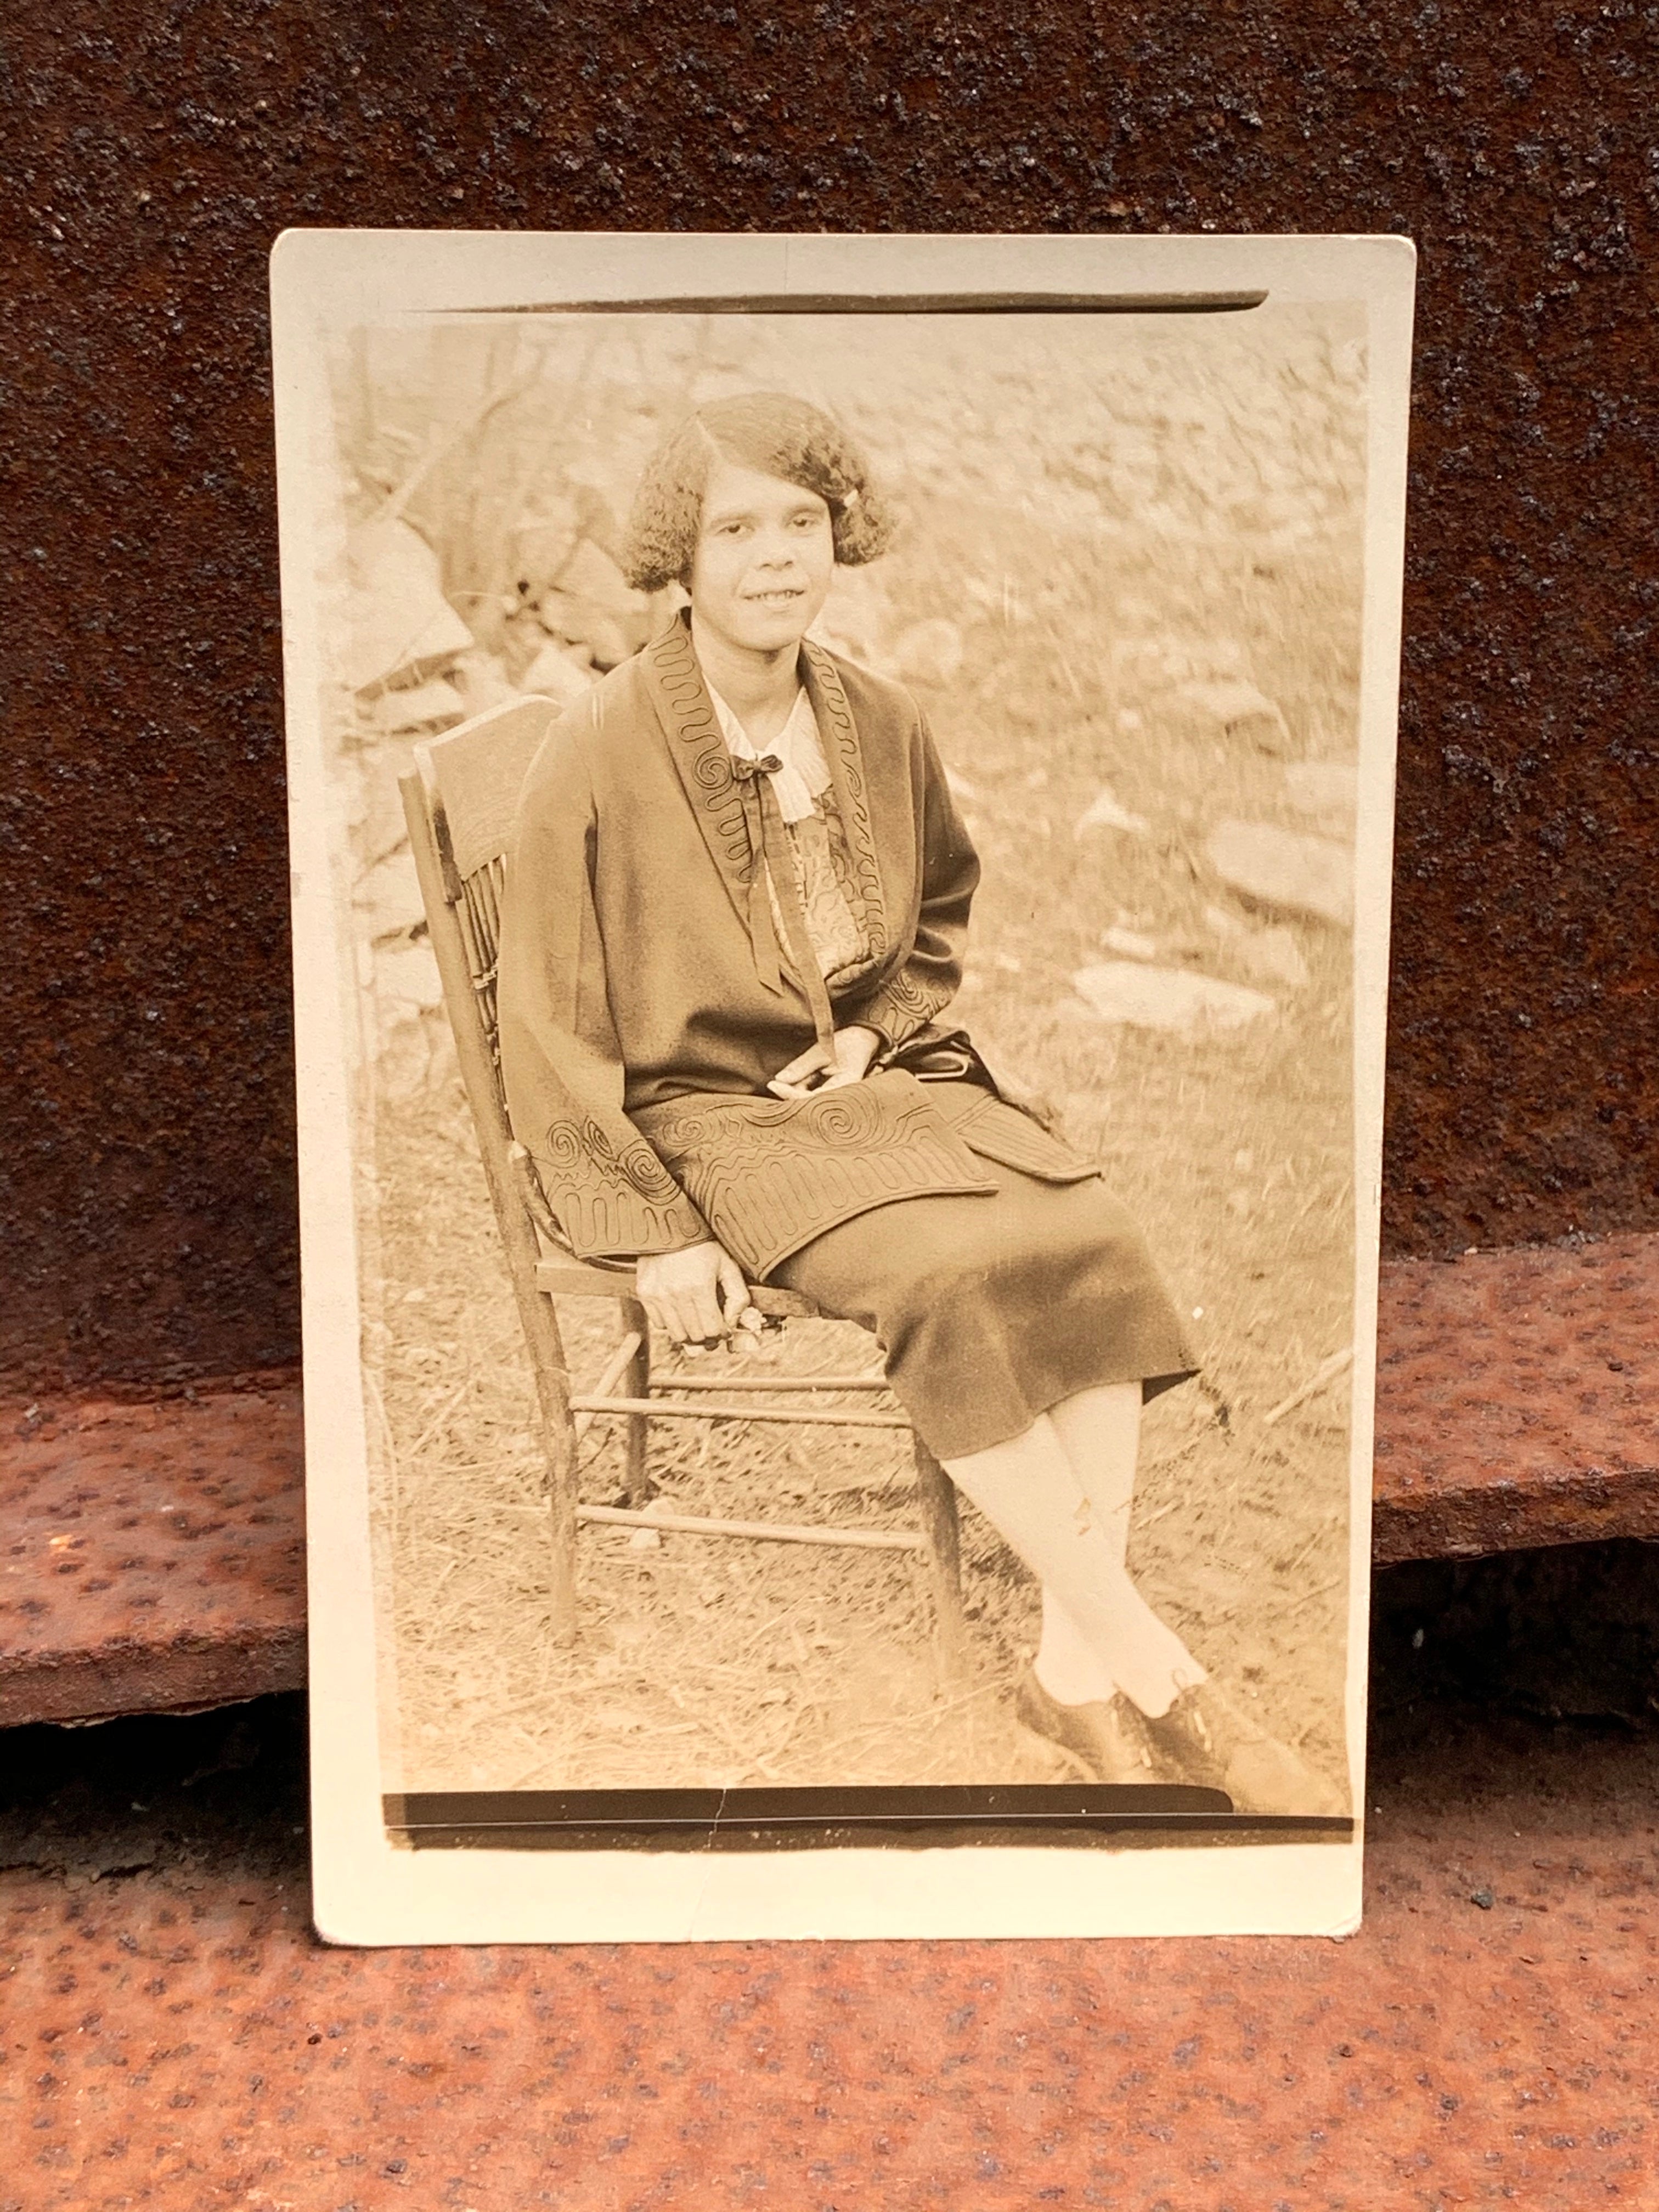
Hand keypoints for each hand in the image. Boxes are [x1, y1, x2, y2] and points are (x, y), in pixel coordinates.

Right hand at [636, 1240, 749, 1347]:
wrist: (669, 1225)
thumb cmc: (702, 1245)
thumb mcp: (728, 1265)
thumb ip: (738, 1296)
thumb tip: (733, 1323)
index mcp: (699, 1287)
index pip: (712, 1330)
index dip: (721, 1334)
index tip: (724, 1330)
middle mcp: (676, 1294)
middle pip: (695, 1336)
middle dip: (708, 1337)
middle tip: (713, 1330)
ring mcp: (658, 1295)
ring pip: (676, 1334)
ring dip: (690, 1334)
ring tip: (697, 1324)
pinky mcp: (645, 1293)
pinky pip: (659, 1324)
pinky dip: (671, 1324)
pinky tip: (680, 1312)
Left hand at [767, 1024, 881, 1099]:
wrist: (864, 1040)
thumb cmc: (847, 1042)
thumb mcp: (822, 1050)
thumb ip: (801, 1066)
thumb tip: (779, 1080)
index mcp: (846, 1086)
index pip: (813, 1098)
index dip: (790, 1094)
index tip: (773, 1084)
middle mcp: (843, 1097)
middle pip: (809, 1104)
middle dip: (790, 1094)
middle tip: (775, 1083)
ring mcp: (837, 1097)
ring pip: (809, 1102)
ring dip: (795, 1090)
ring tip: (794, 1073)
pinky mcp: (832, 1095)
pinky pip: (812, 1097)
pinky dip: (801, 1088)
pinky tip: (800, 1077)